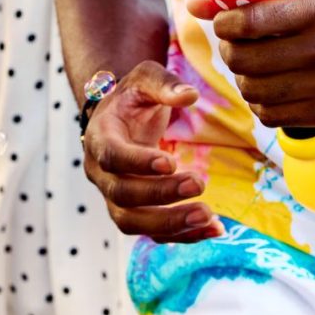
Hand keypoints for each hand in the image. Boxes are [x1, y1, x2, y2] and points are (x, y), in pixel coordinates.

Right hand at [80, 61, 221, 243]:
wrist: (120, 118)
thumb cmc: (133, 96)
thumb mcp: (145, 78)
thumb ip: (165, 84)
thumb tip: (191, 95)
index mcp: (100, 137)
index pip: (112, 156)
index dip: (138, 163)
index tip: (171, 162)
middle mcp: (101, 172)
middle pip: (122, 194)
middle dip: (160, 194)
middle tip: (199, 184)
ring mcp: (114, 197)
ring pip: (133, 222)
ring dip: (170, 224)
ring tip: (208, 216)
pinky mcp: (135, 212)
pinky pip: (154, 232)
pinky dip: (183, 235)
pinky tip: (215, 229)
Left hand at [186, 0, 314, 129]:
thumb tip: (197, 5)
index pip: (252, 22)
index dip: (225, 23)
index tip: (224, 22)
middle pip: (246, 60)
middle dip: (230, 51)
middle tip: (234, 45)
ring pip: (255, 91)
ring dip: (242, 79)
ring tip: (250, 66)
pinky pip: (272, 115)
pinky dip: (259, 103)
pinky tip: (267, 88)